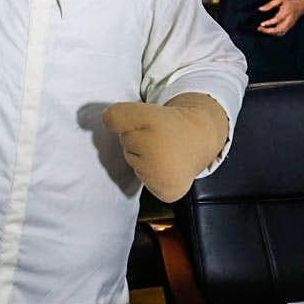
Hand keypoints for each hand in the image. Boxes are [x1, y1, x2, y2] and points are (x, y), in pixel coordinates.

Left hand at [102, 93, 228, 202]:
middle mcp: (158, 155)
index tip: (144, 119)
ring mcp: (163, 178)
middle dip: (137, 139)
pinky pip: (143, 181)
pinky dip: (151, 174)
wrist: (199, 140)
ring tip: (163, 150)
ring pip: (133, 162)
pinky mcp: (166, 193)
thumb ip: (116, 115)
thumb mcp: (142, 110)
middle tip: (159, 137)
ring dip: (143, 156)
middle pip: (125, 144)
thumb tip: (104, 127)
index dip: (125, 118)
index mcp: (152, 125)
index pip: (114, 120)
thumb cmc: (168, 125)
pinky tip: (165, 166)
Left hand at [257, 0, 303, 36]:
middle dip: (269, 31)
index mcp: (287, 11)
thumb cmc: (290, 0)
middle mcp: (290, 19)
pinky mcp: (290, 26)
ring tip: (261, 30)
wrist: (303, 4)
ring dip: (270, 33)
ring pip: (281, 32)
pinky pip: (282, 32)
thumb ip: (270, 4)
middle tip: (259, 28)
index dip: (270, 22)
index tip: (261, 24)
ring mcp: (291, 23)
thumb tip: (260, 9)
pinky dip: (274, 34)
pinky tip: (267, 31)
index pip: (278, 19)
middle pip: (280, 29)